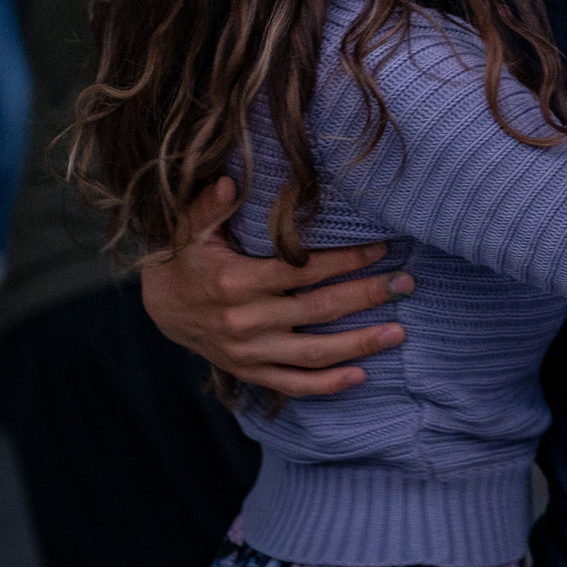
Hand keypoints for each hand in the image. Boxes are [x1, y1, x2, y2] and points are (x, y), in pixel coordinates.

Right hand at [138, 177, 413, 398]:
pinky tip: (361, 375)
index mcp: (236, 282)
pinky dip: (327, 384)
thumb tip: (232, 182)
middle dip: (366, 296)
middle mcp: (245, 321)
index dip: (344, 260)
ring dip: (359, 344)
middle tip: (405, 284)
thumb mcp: (190, 229)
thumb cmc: (188, 260)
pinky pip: (293, 384)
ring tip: (398, 332)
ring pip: (313, 354)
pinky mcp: (250, 372)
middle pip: (318, 310)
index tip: (380, 248)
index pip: (302, 270)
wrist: (162, 308)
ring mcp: (249, 352)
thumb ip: (211, 206)